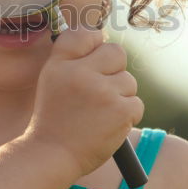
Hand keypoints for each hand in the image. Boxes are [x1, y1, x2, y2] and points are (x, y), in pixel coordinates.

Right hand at [25, 24, 143, 176]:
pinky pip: (136, 103)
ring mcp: (102, 92)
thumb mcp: (51, 80)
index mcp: (59, 64)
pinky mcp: (120, 111)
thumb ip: (72, 57)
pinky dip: (126, 115)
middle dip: (114, 69)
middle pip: (116, 52)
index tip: (92, 59)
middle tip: (101, 90)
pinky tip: (108, 124)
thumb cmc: (54, 118)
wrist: (53, 155)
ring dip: (120, 96)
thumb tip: (102, 35)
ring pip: (128, 81)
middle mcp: (80, 73)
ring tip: (99, 113)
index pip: (84, 33)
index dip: (94, 42)